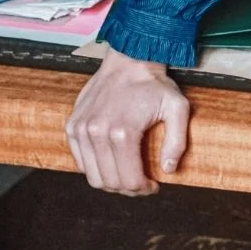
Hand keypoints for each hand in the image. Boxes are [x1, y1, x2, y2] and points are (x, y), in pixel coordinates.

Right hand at [65, 51, 190, 195]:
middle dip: (128, 189)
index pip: (129, 180)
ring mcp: (81, 129)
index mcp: (122, 132)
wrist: (128, 60)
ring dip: (111, 182)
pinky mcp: (72, 125)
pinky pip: (80, 161)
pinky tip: (111, 162)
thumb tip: (168, 169)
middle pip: (110, 182)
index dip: (143, 190)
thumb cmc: (154, 84)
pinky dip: (95, 168)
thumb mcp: (177, 108)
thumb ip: (177, 142)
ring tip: (127, 175)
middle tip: (142, 184)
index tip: (153, 186)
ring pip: (92, 176)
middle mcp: (97, 132)